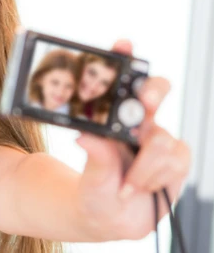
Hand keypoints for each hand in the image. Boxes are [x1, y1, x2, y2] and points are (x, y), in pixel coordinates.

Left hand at [75, 39, 190, 239]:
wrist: (108, 218)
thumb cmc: (93, 189)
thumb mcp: (89, 178)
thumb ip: (95, 159)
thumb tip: (87, 137)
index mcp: (111, 118)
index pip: (120, 81)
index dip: (124, 59)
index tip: (121, 45)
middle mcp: (138, 123)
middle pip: (156, 91)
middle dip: (153, 91)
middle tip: (146, 103)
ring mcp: (157, 141)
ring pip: (164, 138)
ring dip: (145, 163)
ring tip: (128, 183)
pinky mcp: (174, 161)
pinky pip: (176, 160)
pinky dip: (156, 176)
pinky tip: (140, 187)